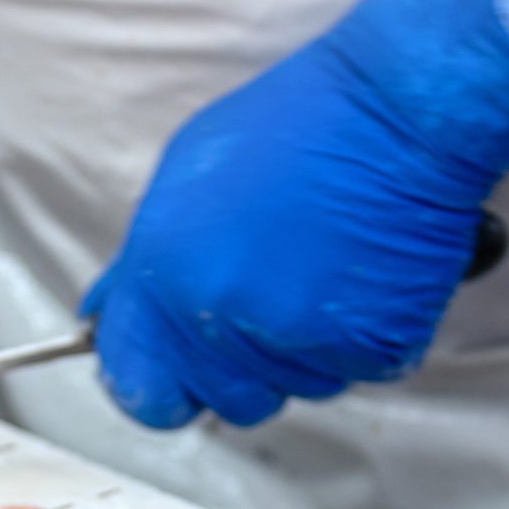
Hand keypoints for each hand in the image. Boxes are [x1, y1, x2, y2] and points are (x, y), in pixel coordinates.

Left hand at [81, 0, 508, 428]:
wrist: (400, 110)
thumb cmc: (302, 125)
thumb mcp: (186, 178)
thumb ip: (146, 265)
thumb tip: (108, 317)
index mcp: (167, 273)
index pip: (139, 385)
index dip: (156, 384)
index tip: (173, 372)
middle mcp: (224, 314)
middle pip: (225, 399)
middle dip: (243, 364)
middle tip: (273, 295)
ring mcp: (297, 337)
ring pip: (293, 387)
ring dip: (304, 348)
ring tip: (321, 267)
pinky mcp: (368, 347)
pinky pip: (353, 372)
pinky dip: (360, 338)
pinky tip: (360, 275)